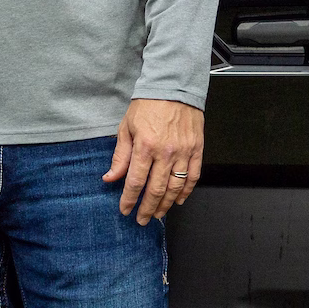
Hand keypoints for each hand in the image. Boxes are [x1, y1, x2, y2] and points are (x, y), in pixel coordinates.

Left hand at [103, 98, 204, 224]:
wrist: (174, 88)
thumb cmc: (148, 105)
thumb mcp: (126, 128)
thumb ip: (120, 156)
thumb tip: (111, 178)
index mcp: (145, 146)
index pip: (135, 181)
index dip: (129, 199)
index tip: (125, 209)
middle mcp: (166, 152)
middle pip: (156, 189)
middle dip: (147, 208)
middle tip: (141, 219)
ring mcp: (184, 152)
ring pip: (176, 187)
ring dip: (166, 204)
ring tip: (158, 214)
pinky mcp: (197, 149)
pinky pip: (193, 176)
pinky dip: (186, 191)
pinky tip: (179, 200)